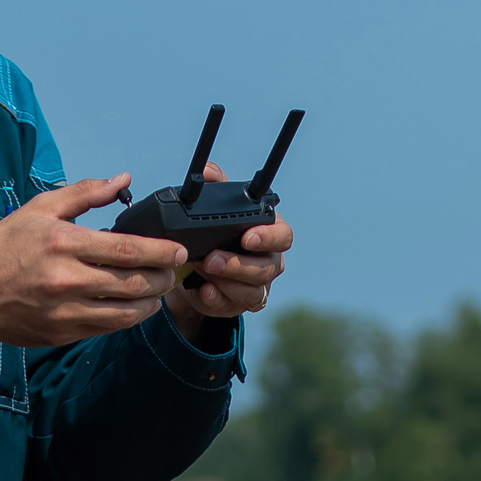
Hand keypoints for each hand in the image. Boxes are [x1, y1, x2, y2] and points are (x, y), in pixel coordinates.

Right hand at [0, 176, 183, 363]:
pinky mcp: (61, 334)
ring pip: (125, 313)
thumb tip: (123, 180)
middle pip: (133, 283)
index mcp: (64, 243)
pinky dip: (127, 318)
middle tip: (174, 269)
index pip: (126, 249)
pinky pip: (106, 329)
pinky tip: (134, 306)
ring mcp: (65, 312)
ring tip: (159, 289)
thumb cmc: (4, 247)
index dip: (159, 251)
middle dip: (163, 277)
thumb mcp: (40, 208)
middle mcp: (66, 280)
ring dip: (151, 302)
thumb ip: (85, 193)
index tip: (179, 249)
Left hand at [163, 162, 292, 339]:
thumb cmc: (217, 230)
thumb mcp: (216, 206)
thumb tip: (209, 172)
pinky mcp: (240, 305)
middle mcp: (270, 261)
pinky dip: (217, 300)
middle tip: (211, 259)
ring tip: (201, 269)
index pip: (283, 236)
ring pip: (253, 292)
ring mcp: (258, 287)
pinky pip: (234, 308)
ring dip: (226, 282)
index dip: (268, 238)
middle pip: (267, 268)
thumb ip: (216, 184)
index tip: (247, 237)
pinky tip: (203, 291)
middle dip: (238, 265)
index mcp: (270, 233)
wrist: (198, 264)